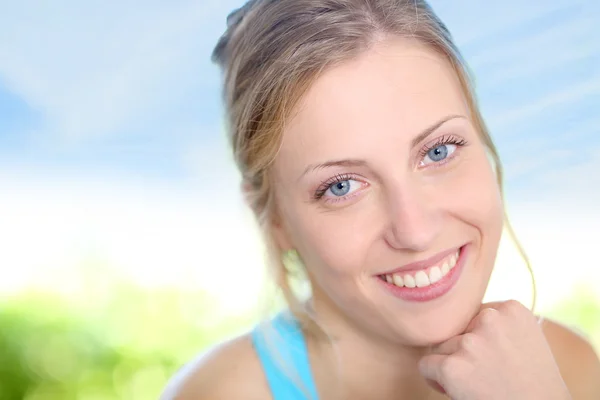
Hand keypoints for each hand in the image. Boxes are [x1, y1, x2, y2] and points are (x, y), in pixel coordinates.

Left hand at [418, 300, 570, 399]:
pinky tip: (458, 389)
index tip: (493, 356)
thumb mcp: (525, 339)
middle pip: (455, 328)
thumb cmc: (533, 384)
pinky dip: (435, 379)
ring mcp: (470, 342)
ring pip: (440, 346)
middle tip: (485, 372)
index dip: (477, 337)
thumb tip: (458, 314)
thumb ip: (497, 323)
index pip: (473, 314)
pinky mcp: (452, 367)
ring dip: (452, 364)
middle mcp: (490, 320)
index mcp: (511, 308)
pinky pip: (426, 366)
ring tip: (477, 381)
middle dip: (463, 350)